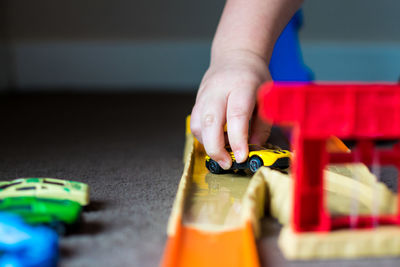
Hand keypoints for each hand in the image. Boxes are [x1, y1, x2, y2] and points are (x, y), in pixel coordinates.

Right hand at [191, 49, 271, 168]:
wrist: (235, 57)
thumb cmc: (254, 78)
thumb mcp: (267, 97)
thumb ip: (263, 124)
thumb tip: (256, 147)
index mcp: (241, 86)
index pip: (237, 115)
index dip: (237, 139)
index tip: (241, 157)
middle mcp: (219, 90)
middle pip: (210, 122)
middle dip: (216, 148)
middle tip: (227, 164)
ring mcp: (204, 95)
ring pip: (197, 125)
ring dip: (208, 144)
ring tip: (224, 151)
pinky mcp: (197, 102)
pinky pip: (195, 124)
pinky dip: (203, 137)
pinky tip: (217, 140)